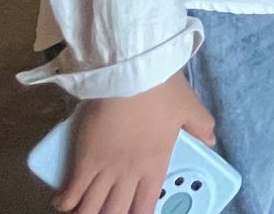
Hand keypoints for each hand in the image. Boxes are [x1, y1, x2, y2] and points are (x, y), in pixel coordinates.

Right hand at [56, 73, 213, 213]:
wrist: (132, 74)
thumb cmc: (161, 89)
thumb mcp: (190, 107)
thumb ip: (202, 126)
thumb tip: (212, 140)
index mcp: (156, 166)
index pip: (145, 208)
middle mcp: (130, 174)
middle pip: (116, 213)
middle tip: (104, 211)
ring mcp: (106, 170)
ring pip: (91, 208)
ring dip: (85, 213)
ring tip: (80, 211)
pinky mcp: (85, 159)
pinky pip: (72, 191)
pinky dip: (65, 201)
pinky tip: (62, 202)